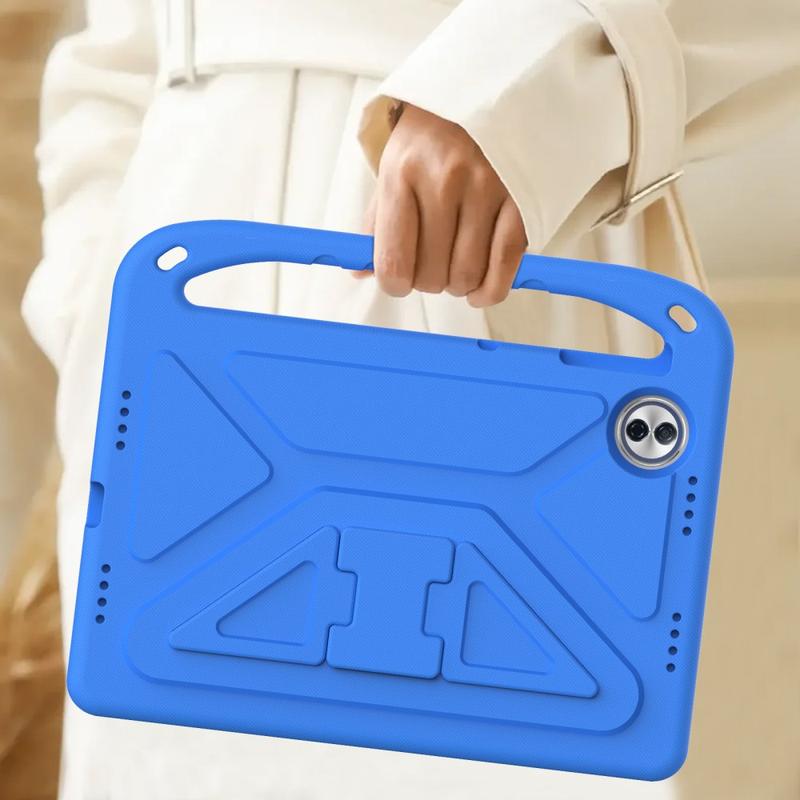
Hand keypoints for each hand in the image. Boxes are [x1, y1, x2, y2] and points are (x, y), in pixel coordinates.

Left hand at [361, 103, 526, 306]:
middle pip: (431, 274)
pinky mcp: (519, 198)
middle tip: (430, 267)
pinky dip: (491, 290)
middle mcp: (443, 180)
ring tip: (454, 269)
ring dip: (458, 286)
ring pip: (466, 275)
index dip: (394, 284)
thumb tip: (360, 272)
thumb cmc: (429, 141)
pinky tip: (480, 290)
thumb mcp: (392, 170)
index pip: (393, 260)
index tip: (398, 281)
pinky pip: (505, 265)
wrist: (481, 91)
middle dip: (427, 282)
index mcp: (401, 173)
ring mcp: (485, 189)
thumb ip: (376, 225)